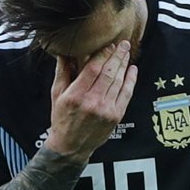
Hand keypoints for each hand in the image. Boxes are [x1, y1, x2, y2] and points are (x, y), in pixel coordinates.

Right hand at [43, 41, 137, 159]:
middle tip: (123, 44)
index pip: (93, 69)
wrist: (71, 146)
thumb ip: (62, 72)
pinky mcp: (116, 116)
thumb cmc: (62, 119)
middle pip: (109, 73)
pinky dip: (131, 81)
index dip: (103, 54)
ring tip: (127, 52)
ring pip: (119, 82)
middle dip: (117, 56)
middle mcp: (92, 102)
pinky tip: (132, 70)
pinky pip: (126, 94)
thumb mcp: (56, 94)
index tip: (108, 45)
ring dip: (124, 65)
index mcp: (75, 95)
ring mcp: (106, 110)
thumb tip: (65, 52)